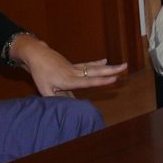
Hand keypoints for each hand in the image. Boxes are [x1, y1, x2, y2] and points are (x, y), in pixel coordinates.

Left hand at [9, 34, 127, 95]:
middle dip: (111, 70)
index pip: (88, 82)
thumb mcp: (44, 90)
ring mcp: (75, 68)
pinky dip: (97, 63)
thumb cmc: (40, 73)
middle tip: (125, 67)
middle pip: (96, 71)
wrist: (37, 55)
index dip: (101, 81)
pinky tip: (105, 60)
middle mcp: (75, 73)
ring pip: (95, 67)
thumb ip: (55, 99)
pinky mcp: (73, 65)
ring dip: (109, 67)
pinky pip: (88, 65)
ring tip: (122, 65)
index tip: (114, 79)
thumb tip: (67, 107)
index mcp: (69, 80)